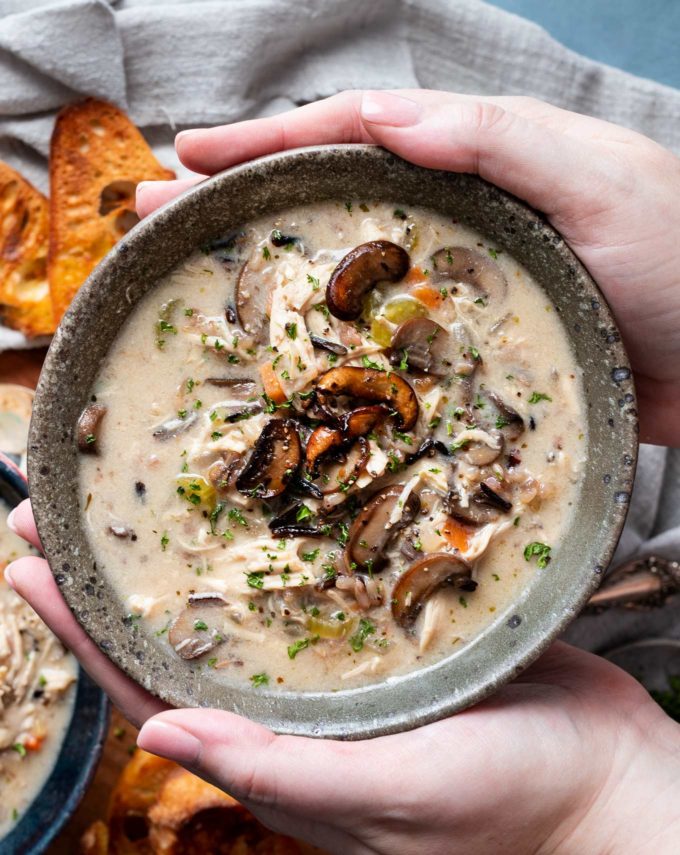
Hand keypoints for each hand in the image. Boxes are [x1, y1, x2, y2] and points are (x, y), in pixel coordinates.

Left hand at [5, 499, 679, 853]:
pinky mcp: (395, 626)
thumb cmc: (507, 806)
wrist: (605, 782)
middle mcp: (300, 706)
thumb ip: (281, 773)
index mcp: (282, 754)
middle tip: (61, 510)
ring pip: (248, 598)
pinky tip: (269, 496)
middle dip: (116, 576)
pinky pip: (322, 580)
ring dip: (189, 548)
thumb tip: (164, 741)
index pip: (153, 688)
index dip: (85, 631)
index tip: (30, 568)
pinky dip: (284, 540)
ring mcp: (346, 663)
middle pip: (185, 631)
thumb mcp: (391, 798)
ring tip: (141, 493)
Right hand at [138, 89, 679, 446]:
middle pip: (328, 206)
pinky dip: (330, 356)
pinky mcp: (465, 357)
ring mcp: (453, 294)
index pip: (351, 138)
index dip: (265, 144)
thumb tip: (382, 116)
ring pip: (344, 281)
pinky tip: (285, 373)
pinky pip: (382, 352)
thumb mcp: (597, 177)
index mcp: (475, 164)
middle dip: (240, 206)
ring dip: (270, 281)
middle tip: (154, 220)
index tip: (187, 157)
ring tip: (197, 290)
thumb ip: (492, 141)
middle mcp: (453, 224)